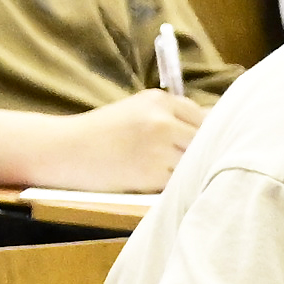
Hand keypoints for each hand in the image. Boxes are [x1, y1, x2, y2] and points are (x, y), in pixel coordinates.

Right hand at [64, 88, 200, 187]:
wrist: (65, 150)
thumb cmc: (103, 132)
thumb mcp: (138, 110)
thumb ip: (174, 115)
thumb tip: (218, 123)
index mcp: (159, 101)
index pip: (206, 117)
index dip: (208, 133)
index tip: (206, 143)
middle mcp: (162, 121)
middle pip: (206, 140)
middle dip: (203, 151)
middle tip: (193, 160)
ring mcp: (158, 148)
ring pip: (196, 161)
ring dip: (191, 169)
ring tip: (170, 169)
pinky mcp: (153, 174)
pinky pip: (180, 180)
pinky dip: (175, 183)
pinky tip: (159, 179)